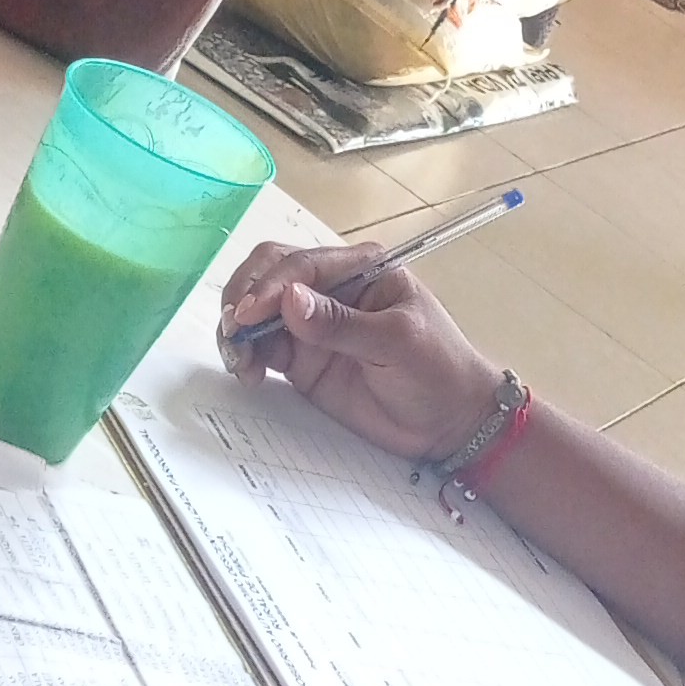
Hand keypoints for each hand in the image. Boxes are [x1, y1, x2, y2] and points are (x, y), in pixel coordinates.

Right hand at [217, 239, 507, 464]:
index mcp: (361, 268)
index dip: (271, 286)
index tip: (251, 316)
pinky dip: (245, 354)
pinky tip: (247, 372)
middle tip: (235, 333)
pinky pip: (262, 346)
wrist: (449, 422)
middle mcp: (332, 288)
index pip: (302, 263)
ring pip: (259, 310)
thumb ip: (342, 324)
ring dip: (239, 328)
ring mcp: (313, 323)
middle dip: (245, 298)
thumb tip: (289, 300)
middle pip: (270, 274)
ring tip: (239, 360)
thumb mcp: (397, 342)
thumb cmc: (438, 370)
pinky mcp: (302, 358)